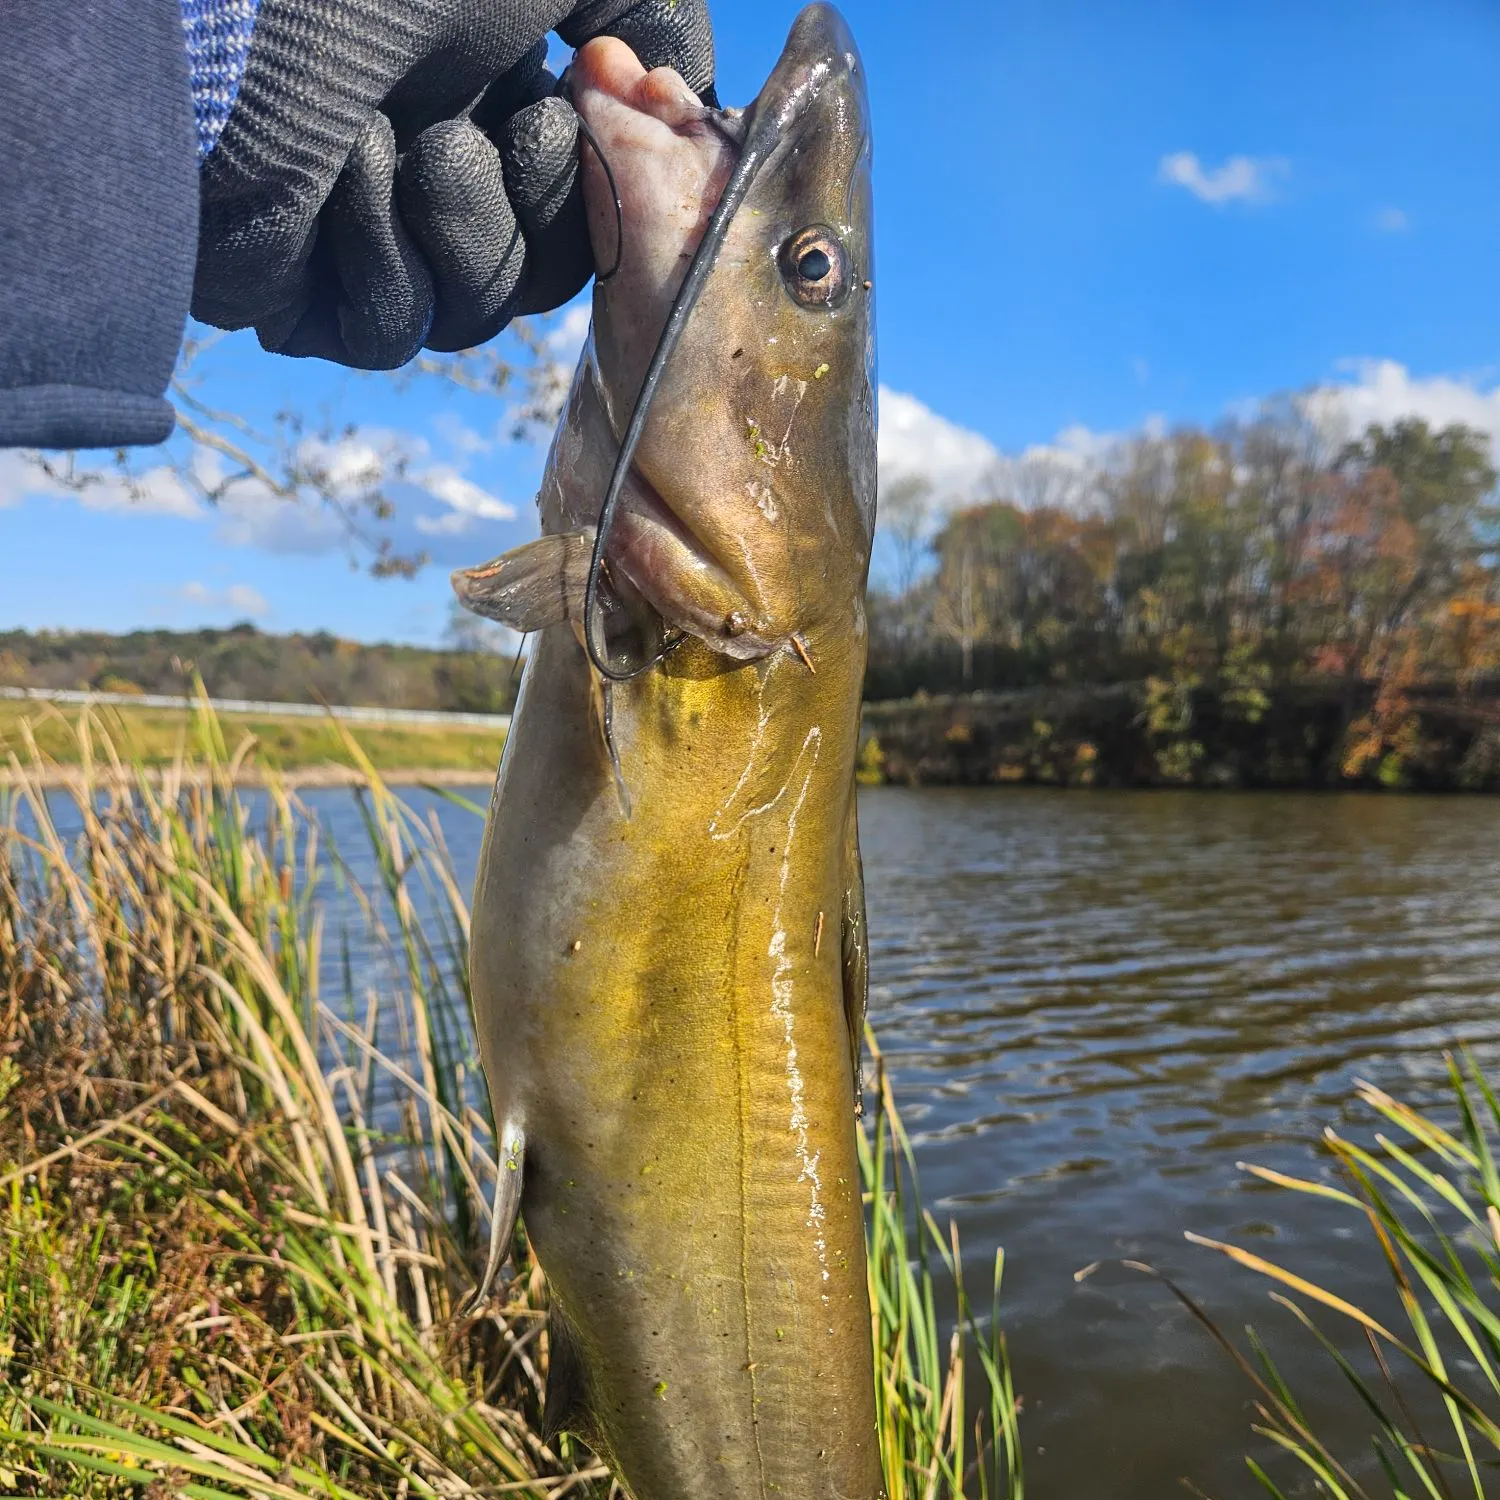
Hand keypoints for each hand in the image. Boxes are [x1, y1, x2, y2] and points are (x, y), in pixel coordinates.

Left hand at [190, 0, 714, 367]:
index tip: (579, 104)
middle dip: (541, 196)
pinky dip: (376, 247)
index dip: (604, 179)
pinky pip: (393, 326)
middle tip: (501, 117)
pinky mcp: (300, 295)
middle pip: (547, 273)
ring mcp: (365, 235)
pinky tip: (336, 168)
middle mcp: (432, 169)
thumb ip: (658, 14)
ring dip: (456, 211)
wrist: (244, 10)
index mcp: (487, 97)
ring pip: (479, 310)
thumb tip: (686, 90)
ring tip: (390, 131)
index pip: (588, 208)